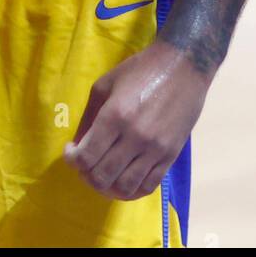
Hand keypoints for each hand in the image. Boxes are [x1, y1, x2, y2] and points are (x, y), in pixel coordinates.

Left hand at [64, 41, 210, 200]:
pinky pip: (148, 186)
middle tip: (85, 164)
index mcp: (115, 116)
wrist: (184, 66)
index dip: (73, 160)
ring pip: (124, 187)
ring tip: (103, 174)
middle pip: (102, 176)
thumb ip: (89, 116)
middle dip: (86, 175)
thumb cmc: (141, 69)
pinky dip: (132, 190)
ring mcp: (154, 149)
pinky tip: (124, 179)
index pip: (86, 157)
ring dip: (108, 187)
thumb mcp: (105, 84)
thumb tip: (78, 144)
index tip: (71, 151)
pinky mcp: (170, 155)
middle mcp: (134, 137)